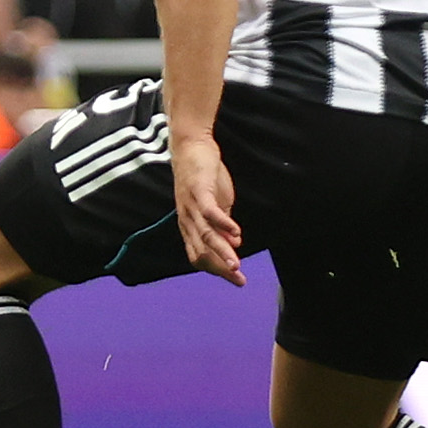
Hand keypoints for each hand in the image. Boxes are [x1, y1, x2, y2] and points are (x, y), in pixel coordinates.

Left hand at [171, 130, 244, 284]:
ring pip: (206, 237)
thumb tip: (235, 244)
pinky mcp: (199, 191)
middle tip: (240, 280)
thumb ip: (222, 225)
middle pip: (202, 253)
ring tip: (237, 266)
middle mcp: (187, 221)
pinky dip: (223, 225)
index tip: (237, 279)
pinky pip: (210, 213)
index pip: (200, 257)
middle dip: (222, 269)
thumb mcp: (216, 205)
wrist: (192, 147)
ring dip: (222, 253)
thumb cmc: (204, 177)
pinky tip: (237, 234)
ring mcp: (191, 207)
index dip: (218, 270)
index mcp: (190, 227)